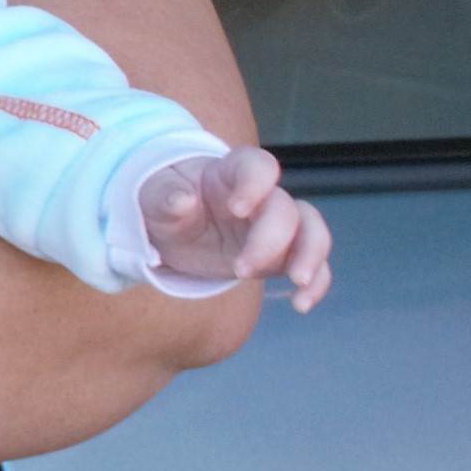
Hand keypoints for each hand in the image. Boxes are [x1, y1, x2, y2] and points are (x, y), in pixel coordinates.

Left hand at [143, 148, 332, 310]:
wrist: (174, 225)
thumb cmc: (167, 201)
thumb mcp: (154, 197)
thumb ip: (165, 197)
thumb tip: (182, 200)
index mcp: (232, 172)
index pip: (258, 166)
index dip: (255, 184)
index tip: (236, 208)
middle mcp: (263, 196)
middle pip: (284, 209)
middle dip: (270, 240)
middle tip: (240, 270)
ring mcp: (278, 226)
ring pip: (312, 231)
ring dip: (311, 256)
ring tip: (297, 283)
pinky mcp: (282, 255)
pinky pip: (314, 264)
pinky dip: (316, 282)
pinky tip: (302, 304)